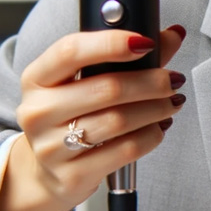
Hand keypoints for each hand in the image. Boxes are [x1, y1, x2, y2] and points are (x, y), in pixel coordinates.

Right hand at [0, 26, 187, 210]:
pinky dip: (150, 136)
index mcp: (36, 78)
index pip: (70, 51)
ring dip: (156, 109)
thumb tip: (172, 35)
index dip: (111, 43)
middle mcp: (38, 111)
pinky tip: (157, 128)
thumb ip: (129, 56)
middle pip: (106, 88)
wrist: (48, 170)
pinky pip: (125, 150)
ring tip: (171, 103)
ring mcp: (50, 147)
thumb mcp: (85, 81)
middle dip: (151, 81)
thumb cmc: (72, 116)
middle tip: (173, 79)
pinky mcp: (71, 175)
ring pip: (119, 120)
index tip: (146, 43)